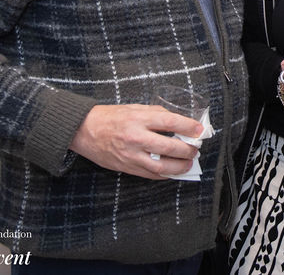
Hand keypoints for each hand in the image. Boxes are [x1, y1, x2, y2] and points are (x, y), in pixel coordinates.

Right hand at [70, 104, 204, 179]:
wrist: (84, 130)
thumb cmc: (110, 117)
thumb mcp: (134, 108)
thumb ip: (156, 114)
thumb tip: (177, 121)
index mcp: (139, 119)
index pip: (170, 122)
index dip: (189, 127)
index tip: (199, 130)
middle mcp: (136, 138)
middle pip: (169, 148)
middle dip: (187, 150)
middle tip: (195, 149)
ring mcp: (131, 155)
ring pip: (161, 167)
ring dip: (179, 167)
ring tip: (188, 164)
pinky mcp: (126, 167)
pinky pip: (149, 175)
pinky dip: (164, 175)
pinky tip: (172, 171)